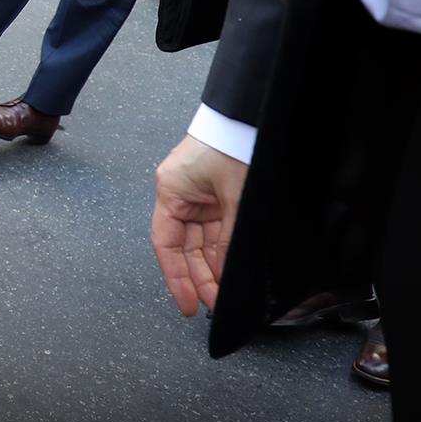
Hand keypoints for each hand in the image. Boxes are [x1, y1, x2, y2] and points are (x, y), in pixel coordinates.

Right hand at [152, 135, 249, 315]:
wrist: (253, 116)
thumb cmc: (235, 144)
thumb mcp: (235, 196)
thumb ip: (230, 239)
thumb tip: (226, 273)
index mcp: (172, 191)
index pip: (167, 245)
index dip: (176, 278)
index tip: (187, 304)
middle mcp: (181, 195)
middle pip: (184, 248)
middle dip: (199, 278)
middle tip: (213, 305)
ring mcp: (200, 197)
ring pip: (202, 243)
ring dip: (212, 268)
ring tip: (223, 294)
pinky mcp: (218, 196)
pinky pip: (217, 232)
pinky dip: (223, 252)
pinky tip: (230, 271)